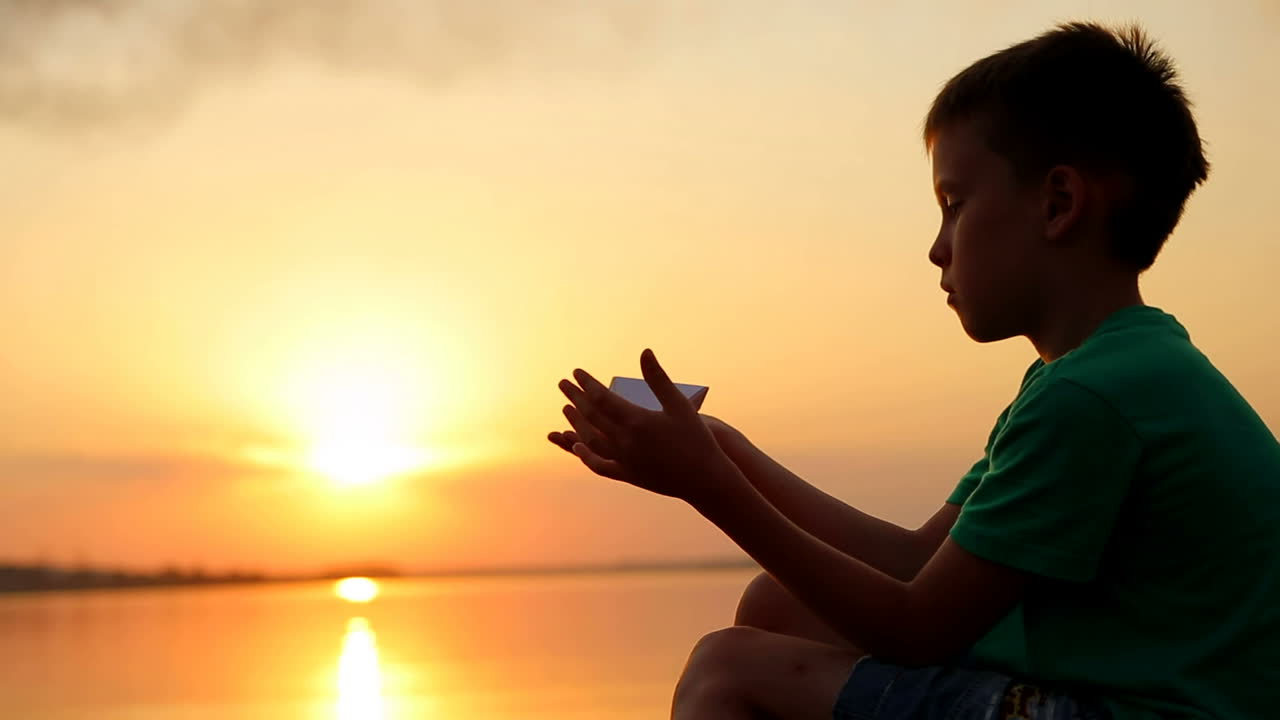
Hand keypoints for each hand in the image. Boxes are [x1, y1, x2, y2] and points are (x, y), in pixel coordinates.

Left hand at [547, 349, 742, 505]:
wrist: (705, 479)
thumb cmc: (696, 438)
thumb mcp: (679, 404)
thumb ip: (658, 378)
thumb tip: (645, 352)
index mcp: (637, 421)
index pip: (601, 398)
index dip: (586, 384)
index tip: (576, 372)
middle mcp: (625, 442)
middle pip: (591, 417)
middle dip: (575, 398)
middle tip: (563, 384)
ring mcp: (625, 461)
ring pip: (590, 440)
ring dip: (576, 423)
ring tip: (567, 409)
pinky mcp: (628, 475)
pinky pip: (600, 465)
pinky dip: (585, 456)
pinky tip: (577, 447)